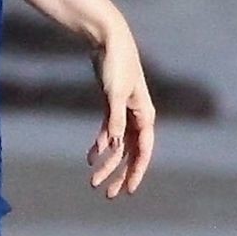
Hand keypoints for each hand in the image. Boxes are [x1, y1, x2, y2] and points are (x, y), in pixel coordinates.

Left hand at [86, 20, 154, 198]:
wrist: (109, 41)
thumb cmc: (116, 64)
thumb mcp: (114, 94)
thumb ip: (115, 120)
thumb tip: (114, 146)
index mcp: (145, 115)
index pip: (143, 151)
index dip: (137, 172)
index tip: (128, 191)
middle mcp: (139, 117)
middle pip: (131, 153)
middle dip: (120, 175)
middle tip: (108, 194)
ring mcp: (125, 112)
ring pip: (118, 146)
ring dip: (108, 164)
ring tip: (94, 181)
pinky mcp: (112, 106)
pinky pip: (108, 132)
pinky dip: (100, 145)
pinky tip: (91, 158)